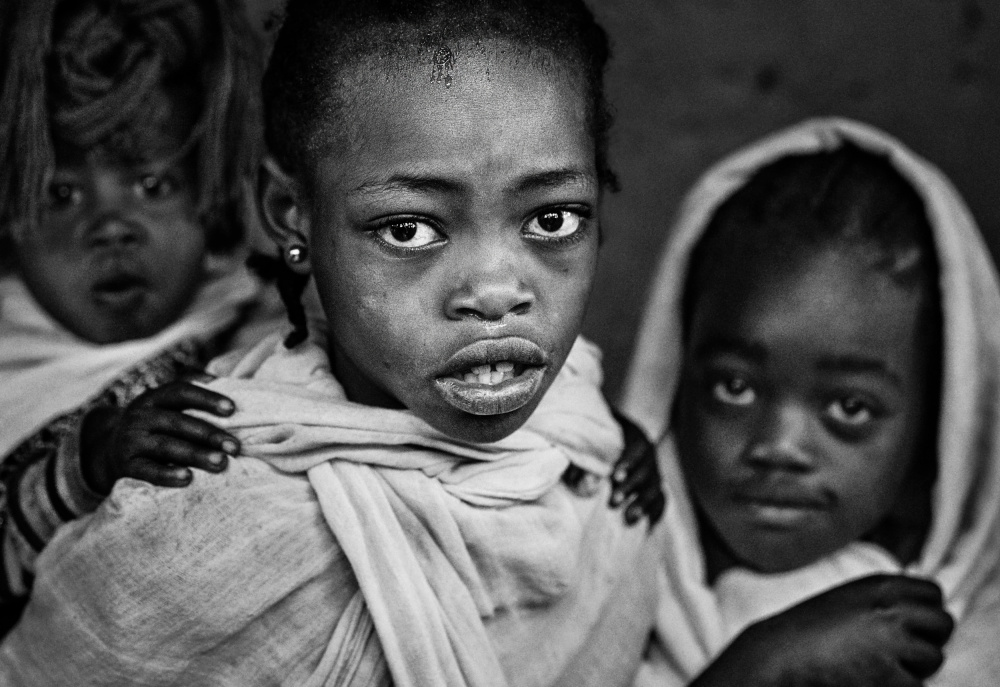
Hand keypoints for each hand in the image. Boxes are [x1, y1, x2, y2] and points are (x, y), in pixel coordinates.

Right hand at [80, 379, 239, 494]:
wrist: (109, 451)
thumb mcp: (166, 406)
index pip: (181, 392)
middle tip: (236, 447)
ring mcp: (131, 441)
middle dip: (209, 434)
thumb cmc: (155, 426)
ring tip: (221, 462)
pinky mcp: (126, 466)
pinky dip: (167, 475)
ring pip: (166, 446)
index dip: (206, 398)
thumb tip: (232, 382)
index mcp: (155, 398)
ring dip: (196, 454)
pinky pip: (147, 471)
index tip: (232, 409)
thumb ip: (194, 395)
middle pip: (178, 422)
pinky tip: (188, 478)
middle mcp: (141, 416)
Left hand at [560, 408, 664, 527]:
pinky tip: (648, 525)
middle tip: (614, 502)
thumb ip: (586, 455)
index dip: (628, 463)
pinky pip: (661, 500)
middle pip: (646, 471)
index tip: (615, 477)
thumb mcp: (591, 440)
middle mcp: (648, 455)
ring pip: (654, 488)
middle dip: (630, 487)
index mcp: (636, 437)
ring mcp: (654, 471)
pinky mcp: (655, 487)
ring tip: (629, 518)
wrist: (612, 436)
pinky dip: (655, 512)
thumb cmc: (597, 439)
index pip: (637, 449)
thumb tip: (582, 480)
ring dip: (642, 503)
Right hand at [694, 574, 954, 686]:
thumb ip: (882, 599)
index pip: (933, 593)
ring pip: (934, 657)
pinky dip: (898, 686)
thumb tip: (923, 607)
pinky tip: (868, 680)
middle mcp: (890, 608)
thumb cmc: (807, 632)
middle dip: (926, 639)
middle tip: (898, 652)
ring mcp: (893, 642)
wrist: (776, 658)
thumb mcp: (846, 600)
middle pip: (943, 623)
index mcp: (878, 585)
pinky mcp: (892, 676)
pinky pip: (915, 684)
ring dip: (913, 666)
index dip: (924, 612)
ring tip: (877, 667)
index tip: (907, 626)